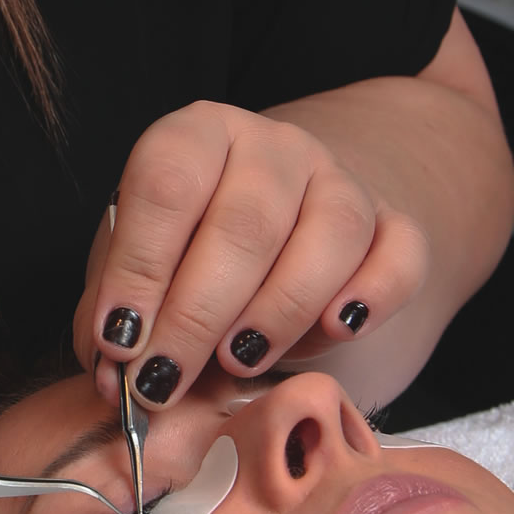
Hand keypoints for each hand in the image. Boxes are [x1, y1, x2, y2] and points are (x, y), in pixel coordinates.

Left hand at [74, 101, 429, 410]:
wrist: (282, 219)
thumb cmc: (189, 249)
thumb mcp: (138, 265)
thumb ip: (117, 315)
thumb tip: (112, 379)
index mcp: (198, 134)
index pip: (168, 185)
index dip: (140, 266)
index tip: (118, 341)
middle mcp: (274, 145)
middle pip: (247, 222)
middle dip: (197, 313)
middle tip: (164, 379)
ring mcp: (341, 179)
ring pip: (331, 233)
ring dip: (280, 308)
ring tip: (237, 361)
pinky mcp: (394, 224)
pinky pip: (401, 254)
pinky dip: (375, 294)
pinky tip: (340, 328)